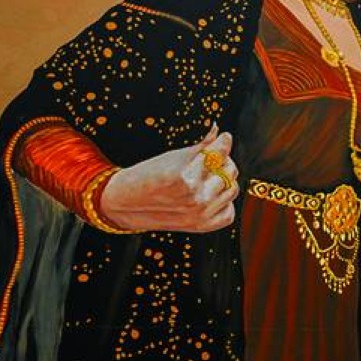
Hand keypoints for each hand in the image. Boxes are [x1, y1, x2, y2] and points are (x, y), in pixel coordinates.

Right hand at [100, 125, 239, 232]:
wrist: (127, 204)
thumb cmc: (147, 176)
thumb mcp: (172, 157)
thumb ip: (201, 148)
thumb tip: (221, 133)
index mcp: (185, 177)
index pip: (218, 154)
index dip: (223, 142)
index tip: (224, 137)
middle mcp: (195, 198)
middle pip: (229, 171)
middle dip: (222, 161)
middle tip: (210, 158)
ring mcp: (201, 215)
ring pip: (232, 189)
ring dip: (224, 180)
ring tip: (208, 176)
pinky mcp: (203, 227)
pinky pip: (229, 211)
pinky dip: (223, 202)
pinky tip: (209, 195)